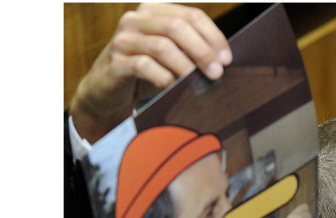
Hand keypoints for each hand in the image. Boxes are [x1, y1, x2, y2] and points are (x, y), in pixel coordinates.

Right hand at [69, 3, 231, 143]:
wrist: (108, 88)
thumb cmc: (149, 70)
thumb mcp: (172, 55)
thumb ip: (191, 50)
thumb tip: (224, 61)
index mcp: (155, 10)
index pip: (191, 15)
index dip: (213, 37)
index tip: (227, 59)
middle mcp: (137, 19)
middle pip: (177, 27)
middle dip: (202, 51)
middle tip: (217, 73)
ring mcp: (124, 39)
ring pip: (162, 46)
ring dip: (185, 66)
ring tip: (198, 82)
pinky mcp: (115, 62)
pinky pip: (143, 66)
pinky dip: (162, 77)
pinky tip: (172, 86)